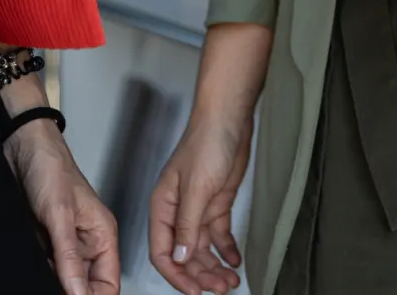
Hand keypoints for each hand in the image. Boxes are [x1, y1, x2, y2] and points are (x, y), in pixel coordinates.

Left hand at [5, 118, 119, 294]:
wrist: (21, 146)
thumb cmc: (49, 167)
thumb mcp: (60, 215)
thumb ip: (69, 257)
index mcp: (102, 236)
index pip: (108, 285)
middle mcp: (86, 243)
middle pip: (86, 287)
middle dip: (71, 293)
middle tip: (53, 290)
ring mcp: (64, 244)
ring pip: (64, 280)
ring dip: (54, 285)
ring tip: (39, 279)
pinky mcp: (45, 242)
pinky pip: (46, 269)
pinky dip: (40, 275)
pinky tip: (30, 273)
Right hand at [149, 113, 252, 294]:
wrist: (229, 120)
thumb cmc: (205, 142)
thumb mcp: (196, 188)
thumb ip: (187, 225)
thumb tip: (180, 258)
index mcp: (163, 206)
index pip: (162, 252)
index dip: (176, 275)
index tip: (194, 291)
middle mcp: (178, 211)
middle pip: (184, 255)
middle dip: (200, 275)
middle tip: (219, 288)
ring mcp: (198, 209)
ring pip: (202, 249)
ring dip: (214, 267)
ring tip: (230, 280)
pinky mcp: (216, 204)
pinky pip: (218, 236)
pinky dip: (226, 251)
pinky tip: (234, 260)